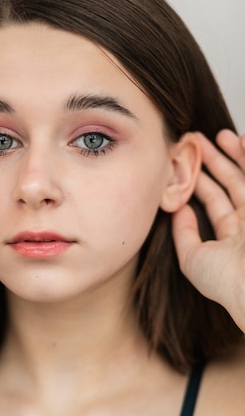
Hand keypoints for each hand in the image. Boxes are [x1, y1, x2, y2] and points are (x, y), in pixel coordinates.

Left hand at [172, 129, 244, 330]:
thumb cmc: (225, 281)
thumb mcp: (193, 259)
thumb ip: (184, 233)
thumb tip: (178, 210)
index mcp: (231, 236)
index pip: (214, 201)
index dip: (200, 180)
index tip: (185, 161)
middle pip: (232, 184)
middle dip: (215, 160)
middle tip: (197, 139)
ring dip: (236, 154)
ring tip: (220, 134)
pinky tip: (242, 140)